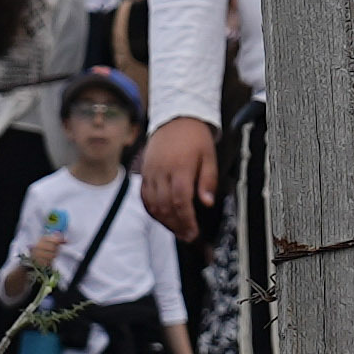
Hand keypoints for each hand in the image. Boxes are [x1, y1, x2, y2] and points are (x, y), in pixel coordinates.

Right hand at [140, 114, 221, 236]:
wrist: (176, 117)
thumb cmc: (195, 137)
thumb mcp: (209, 156)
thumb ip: (208, 181)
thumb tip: (207, 203)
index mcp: (180, 167)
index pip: (180, 201)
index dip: (186, 220)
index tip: (194, 232)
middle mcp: (162, 171)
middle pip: (165, 206)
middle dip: (177, 225)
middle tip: (187, 235)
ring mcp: (151, 172)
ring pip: (152, 204)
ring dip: (164, 221)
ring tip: (177, 230)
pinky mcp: (145, 172)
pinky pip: (144, 196)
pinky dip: (152, 210)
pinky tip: (162, 217)